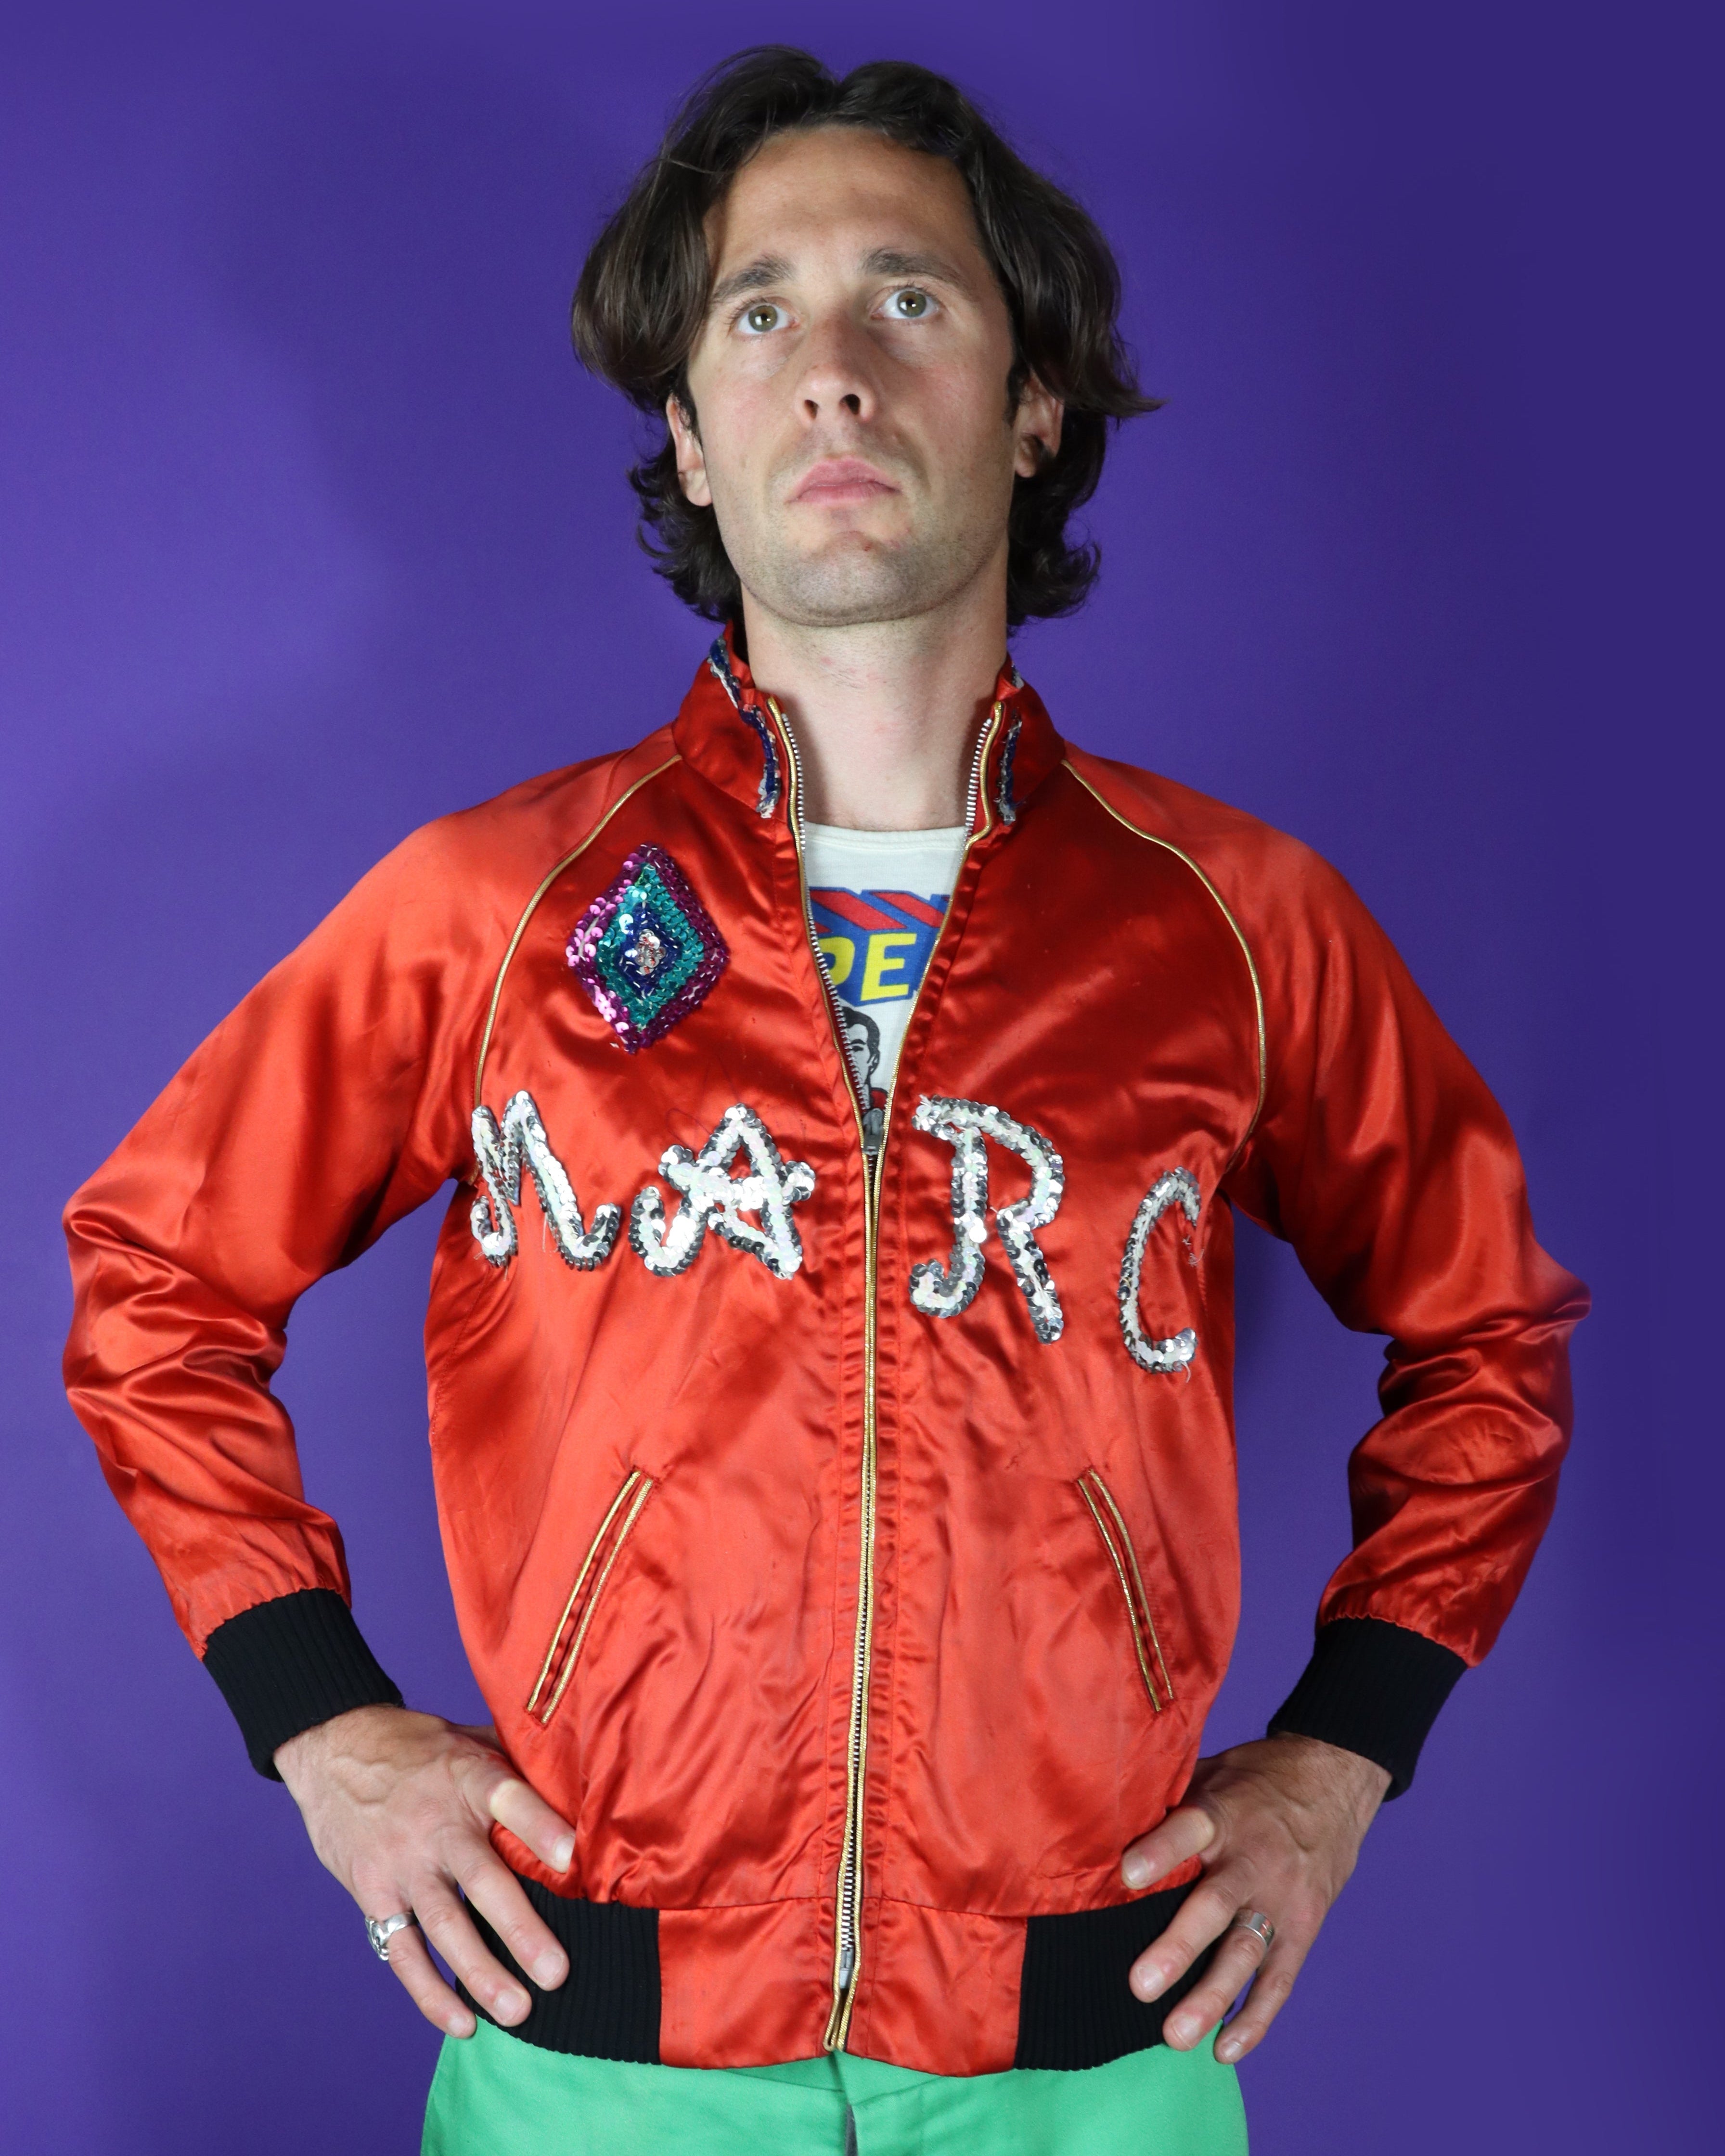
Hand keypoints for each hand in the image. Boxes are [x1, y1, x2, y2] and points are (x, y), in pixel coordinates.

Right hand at [274, 1704, 575, 2037]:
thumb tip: (581, 1790)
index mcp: (468, 1776)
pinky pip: (402, 1949)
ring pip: (443, 1924)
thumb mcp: (470, 1739)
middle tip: (555, 1972)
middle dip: (519, 1928)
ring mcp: (403, 1862)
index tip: (572, 1854)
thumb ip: (517, 1765)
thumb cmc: (420, 1748)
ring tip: (517, 2011)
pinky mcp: (373, 1893)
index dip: (540, 1825)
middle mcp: (437, 1823)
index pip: (508, 1797)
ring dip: (479, 1972)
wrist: (335, 1749)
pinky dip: (429, 1990)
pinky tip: (461, 2021)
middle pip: (481, 1878)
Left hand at [1119, 1732, 1389, 2063]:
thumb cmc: (1253, 1779)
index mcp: (1224, 1813)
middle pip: (1216, 1905)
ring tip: (1175, 2035)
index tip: (1127, 1874)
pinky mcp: (1303, 1927)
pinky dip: (1255, 2018)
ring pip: (1246, 1952)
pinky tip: (1223, 2048)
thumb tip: (1100, 1813)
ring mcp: (1281, 1898)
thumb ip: (1168, 1799)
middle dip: (1179, 1947)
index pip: (1190, 1829)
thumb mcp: (1211, 1771)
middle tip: (1140, 1984)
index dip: (1161, 1851)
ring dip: (1212, 1997)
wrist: (1333, 1779)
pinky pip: (1280, 1979)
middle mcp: (1254, 1859)